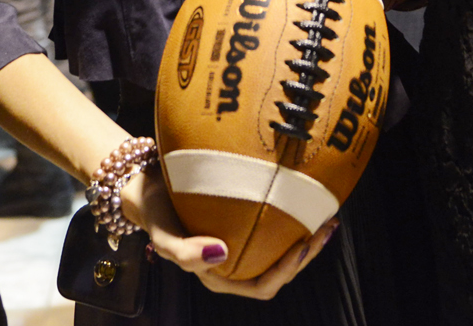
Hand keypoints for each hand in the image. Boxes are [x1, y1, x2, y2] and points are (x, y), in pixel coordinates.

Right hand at [122, 166, 337, 297]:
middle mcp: (234, 264)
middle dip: (307, 253)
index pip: (262, 286)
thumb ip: (185, 252)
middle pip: (279, 270)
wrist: (146, 185)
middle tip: (326, 225)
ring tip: (326, 213)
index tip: (302, 244)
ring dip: (306, 235)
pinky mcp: (243, 219)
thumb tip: (221, 253)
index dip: (287, 272)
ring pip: (281, 248)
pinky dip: (291, 214)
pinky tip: (304, 195)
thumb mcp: (162, 237)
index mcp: (218, 277)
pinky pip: (273, 223)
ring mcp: (240, 242)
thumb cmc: (156, 214)